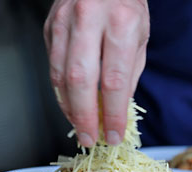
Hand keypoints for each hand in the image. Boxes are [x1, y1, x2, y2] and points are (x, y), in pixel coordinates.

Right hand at [44, 0, 148, 145]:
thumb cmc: (128, 4)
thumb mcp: (141, 37)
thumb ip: (129, 73)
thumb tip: (118, 108)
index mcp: (121, 23)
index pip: (114, 81)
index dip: (113, 114)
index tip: (114, 135)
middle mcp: (89, 20)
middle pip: (81, 81)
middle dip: (84, 117)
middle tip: (89, 138)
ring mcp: (64, 21)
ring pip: (60, 75)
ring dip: (69, 107)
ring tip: (79, 125)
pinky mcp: (50, 26)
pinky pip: (52, 65)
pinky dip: (60, 91)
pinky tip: (70, 103)